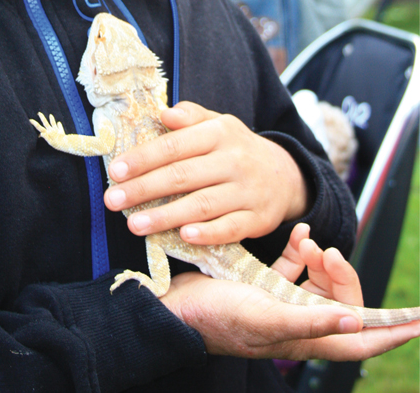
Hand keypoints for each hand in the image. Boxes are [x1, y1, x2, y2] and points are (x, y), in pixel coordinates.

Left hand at [104, 102, 308, 244]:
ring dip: (166, 216)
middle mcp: (234, 160)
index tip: (116, 170)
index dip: (144, 158)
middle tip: (112, 200)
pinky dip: (208, 233)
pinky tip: (183, 236)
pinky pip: (230, 227)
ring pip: (202, 205)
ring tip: (135, 225)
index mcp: (219, 133)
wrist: (285, 175)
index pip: (175, 145)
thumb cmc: (236, 148)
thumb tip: (162, 113)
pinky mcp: (258, 218)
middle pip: (183, 176)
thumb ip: (190, 116)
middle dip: (144, 189)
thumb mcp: (217, 123)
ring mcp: (247, 191)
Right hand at [159, 225, 419, 359]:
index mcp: (307, 338)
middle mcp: (300, 324)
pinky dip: (298, 252)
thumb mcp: (269, 318)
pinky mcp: (262, 287)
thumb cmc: (221, 317)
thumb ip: (314, 321)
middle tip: (327, 252)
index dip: (393, 331)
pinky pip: (292, 269)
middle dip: (343, 277)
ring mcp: (281, 304)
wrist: (178, 306)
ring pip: (318, 285)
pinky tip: (298, 234)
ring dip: (320, 261)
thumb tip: (358, 323)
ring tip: (309, 241)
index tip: (419, 319)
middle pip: (342, 304)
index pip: (362, 340)